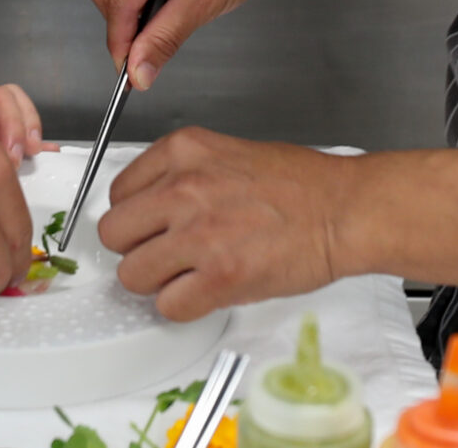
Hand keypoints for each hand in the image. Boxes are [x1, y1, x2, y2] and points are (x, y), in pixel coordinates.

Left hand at [97, 128, 355, 321]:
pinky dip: (184, 307)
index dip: (137, 217)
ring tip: (189, 275)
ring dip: (157, 282)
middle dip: (137, 249)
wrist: (344, 210)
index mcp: (184, 151)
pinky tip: (208, 292)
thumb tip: (149, 206)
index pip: (118, 193)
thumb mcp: (228, 153)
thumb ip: (183, 174)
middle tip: (166, 254)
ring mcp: (199, 234)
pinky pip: (168, 306)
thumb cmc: (301, 185)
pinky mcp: (220, 277)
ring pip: (132, 275)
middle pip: (114, 234)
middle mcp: (183, 188)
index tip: (152, 227)